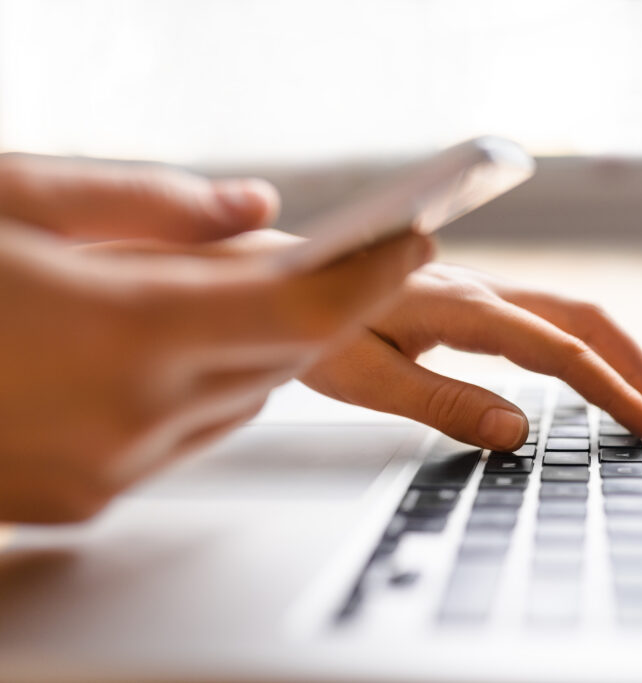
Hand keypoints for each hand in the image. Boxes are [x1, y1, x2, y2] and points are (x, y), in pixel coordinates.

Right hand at [0, 157, 432, 523]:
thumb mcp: (8, 203)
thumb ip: (143, 200)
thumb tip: (255, 207)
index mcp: (123, 329)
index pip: (304, 312)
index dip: (371, 276)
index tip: (412, 243)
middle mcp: (132, 416)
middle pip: (281, 357)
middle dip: (301, 305)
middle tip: (287, 259)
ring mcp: (109, 470)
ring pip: (239, 402)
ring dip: (240, 352)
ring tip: (172, 304)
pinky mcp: (85, 502)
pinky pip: (183, 442)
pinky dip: (188, 399)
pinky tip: (129, 363)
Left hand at [303, 263, 641, 450]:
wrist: (283, 279)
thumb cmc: (312, 326)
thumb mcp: (367, 378)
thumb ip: (444, 402)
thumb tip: (517, 430)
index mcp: (462, 306)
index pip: (558, 349)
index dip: (611, 389)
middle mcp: (481, 289)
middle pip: (584, 316)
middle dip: (635, 365)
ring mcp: (480, 289)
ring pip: (572, 310)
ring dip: (617, 351)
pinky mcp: (472, 299)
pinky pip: (547, 316)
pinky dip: (586, 344)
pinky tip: (591, 372)